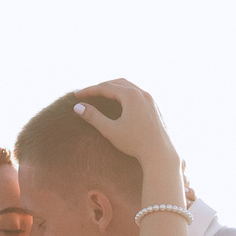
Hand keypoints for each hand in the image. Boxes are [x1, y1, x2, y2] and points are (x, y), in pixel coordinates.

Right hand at [70, 78, 181, 194]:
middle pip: (117, 82)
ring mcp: (149, 98)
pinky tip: (118, 101)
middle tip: (87, 93)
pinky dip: (123, 93)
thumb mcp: (110, 130)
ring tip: (100, 94)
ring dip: (113, 87)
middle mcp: (142, 93)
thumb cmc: (135, 143)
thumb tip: (77, 106)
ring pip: (128, 86)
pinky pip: (136, 92)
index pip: (105, 87)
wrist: (159, 153)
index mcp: (131, 96)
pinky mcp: (154, 105)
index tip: (76, 95)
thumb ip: (93, 117)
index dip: (89, 90)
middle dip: (100, 86)